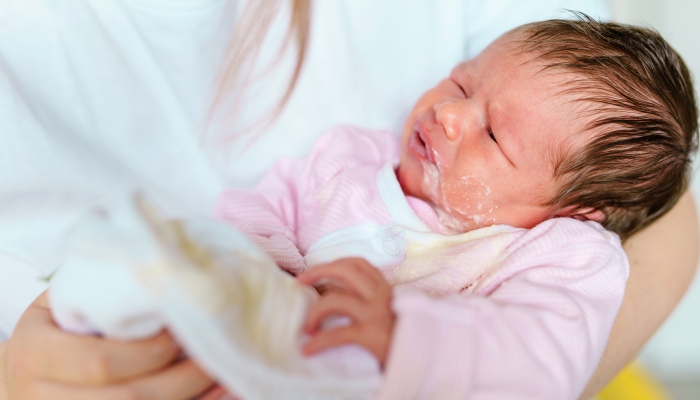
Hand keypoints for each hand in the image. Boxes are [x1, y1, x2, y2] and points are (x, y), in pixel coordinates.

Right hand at [1, 291, 213, 399]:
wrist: (19, 377)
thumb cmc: (50, 332)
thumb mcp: (59, 305)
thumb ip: (99, 293)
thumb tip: (164, 271)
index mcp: (34, 354)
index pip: (101, 361)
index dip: (151, 350)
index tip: (183, 330)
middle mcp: (40, 397)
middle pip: (129, 399)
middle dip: (183, 378)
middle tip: (216, 353)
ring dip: (190, 398)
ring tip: (222, 375)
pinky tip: (212, 395)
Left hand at [297, 258, 394, 364]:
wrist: (421, 356)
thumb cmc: (401, 335)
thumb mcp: (389, 310)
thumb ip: (370, 300)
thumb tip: (332, 297)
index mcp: (384, 288)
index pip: (358, 263)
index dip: (334, 263)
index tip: (315, 271)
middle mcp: (379, 295)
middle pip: (345, 270)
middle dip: (319, 271)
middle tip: (301, 282)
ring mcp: (374, 313)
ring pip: (335, 300)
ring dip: (315, 312)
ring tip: (307, 327)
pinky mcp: (370, 334)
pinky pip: (336, 334)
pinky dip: (318, 341)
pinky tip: (308, 349)